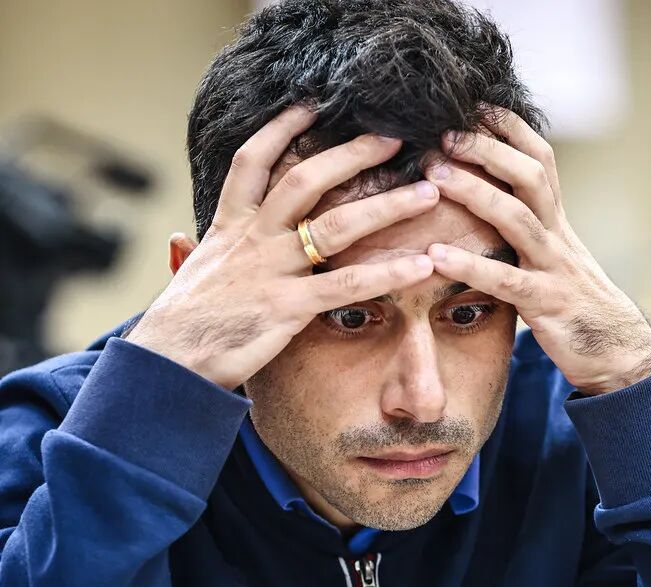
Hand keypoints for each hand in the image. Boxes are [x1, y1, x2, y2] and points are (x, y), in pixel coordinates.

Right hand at [129, 106, 439, 389]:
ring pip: (336, 225)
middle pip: (305, 180)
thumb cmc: (181, 323)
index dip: (280, 129)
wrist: (166, 363)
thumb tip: (179, 240)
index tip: (311, 104)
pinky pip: (347, 284)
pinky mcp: (288, 307)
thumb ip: (192, 252)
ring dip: (388, 206)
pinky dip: (388, 273)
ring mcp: (272, 270)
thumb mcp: (187, 276)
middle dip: (352, 154)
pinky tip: (422, 265)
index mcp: (229, 225)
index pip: (251, 161)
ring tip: (429, 193)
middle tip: (394, 138)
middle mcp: (252, 238)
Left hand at [422, 108, 650, 395]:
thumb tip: (488, 202)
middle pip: (531, 177)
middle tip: (443, 134)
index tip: (474, 103)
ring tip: (434, 176)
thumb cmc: (576, 304)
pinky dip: (470, 266)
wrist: (619, 352)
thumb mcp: (554, 258)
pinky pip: (506, 281)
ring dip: (475, 193)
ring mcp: (554, 269)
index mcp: (557, 222)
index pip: (540, 160)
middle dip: (488, 149)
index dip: (510, 129)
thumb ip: (527, 229)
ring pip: (519, 220)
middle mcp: (558, 237)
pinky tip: (436, 256)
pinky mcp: (547, 305)